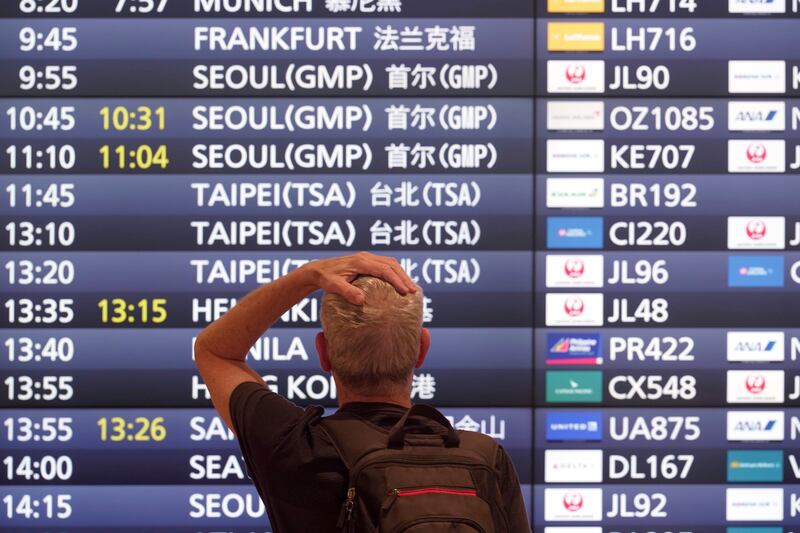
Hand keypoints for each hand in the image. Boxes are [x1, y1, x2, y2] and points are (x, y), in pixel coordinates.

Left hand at [302, 252, 416, 304]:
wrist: (317, 270)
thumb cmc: (325, 278)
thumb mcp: (333, 286)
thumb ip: (346, 292)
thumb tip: (362, 300)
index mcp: (360, 261)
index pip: (384, 270)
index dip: (396, 280)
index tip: (405, 292)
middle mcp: (366, 257)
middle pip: (392, 264)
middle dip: (404, 277)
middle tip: (414, 292)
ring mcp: (367, 258)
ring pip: (391, 263)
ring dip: (402, 275)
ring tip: (410, 289)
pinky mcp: (367, 262)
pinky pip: (386, 265)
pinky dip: (395, 273)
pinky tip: (399, 284)